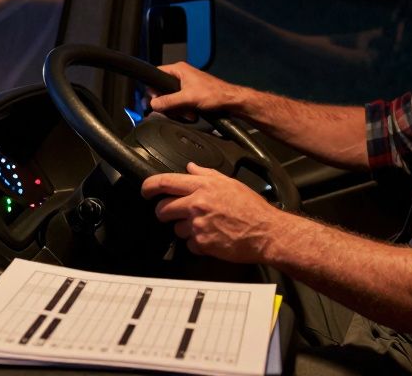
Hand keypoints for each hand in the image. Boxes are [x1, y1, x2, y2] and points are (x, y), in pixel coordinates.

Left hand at [140, 163, 286, 263]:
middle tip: (173, 214)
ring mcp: (197, 224)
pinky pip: (188, 244)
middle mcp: (196, 204)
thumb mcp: (230, 183)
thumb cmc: (252, 208)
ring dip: (185, 229)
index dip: (149, 186)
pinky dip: (197, 243)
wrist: (266, 232)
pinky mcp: (201, 243)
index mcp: (203, 186)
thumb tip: (191, 167)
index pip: (165, 182)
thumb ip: (206, 174)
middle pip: (163, 209)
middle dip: (164, 213)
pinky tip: (212, 237)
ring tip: (205, 226)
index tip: (145, 191)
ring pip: (175, 228)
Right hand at [149, 62, 243, 117]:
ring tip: (188, 113)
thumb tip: (153, 104)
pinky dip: (184, 111)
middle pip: (162, 91)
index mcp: (179, 70)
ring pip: (171, 99)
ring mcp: (186, 85)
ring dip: (178, 110)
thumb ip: (168, 101)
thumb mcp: (187, 98)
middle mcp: (181, 76)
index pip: (156, 75)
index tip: (154, 100)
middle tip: (175, 110)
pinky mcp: (190, 94)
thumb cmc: (214, 94)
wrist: (230, 101)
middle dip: (169, 104)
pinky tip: (192, 114)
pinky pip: (180, 104)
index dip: (153, 89)